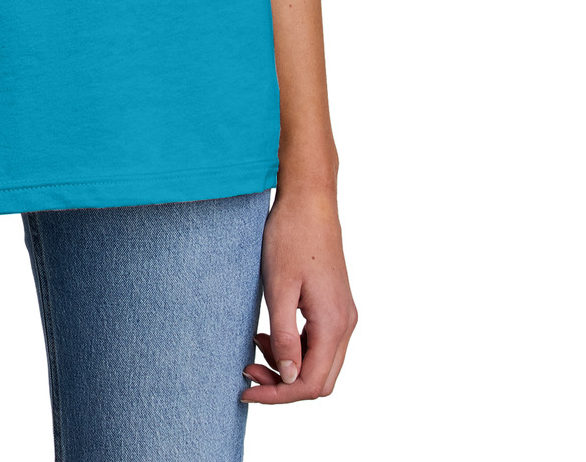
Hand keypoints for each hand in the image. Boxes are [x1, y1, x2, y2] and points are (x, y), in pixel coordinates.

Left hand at [241, 184, 356, 403]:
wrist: (309, 200)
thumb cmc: (291, 236)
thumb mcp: (280, 287)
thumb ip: (285, 336)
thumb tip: (289, 377)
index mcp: (333, 323)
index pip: (310, 383)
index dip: (278, 394)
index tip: (247, 390)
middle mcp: (346, 324)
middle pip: (320, 380)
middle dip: (283, 384)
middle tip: (248, 371)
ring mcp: (343, 314)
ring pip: (320, 363)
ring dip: (288, 366)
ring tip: (255, 346)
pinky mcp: (336, 304)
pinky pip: (319, 342)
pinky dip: (295, 347)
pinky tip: (270, 332)